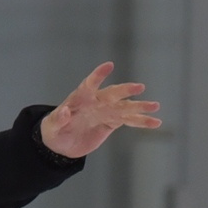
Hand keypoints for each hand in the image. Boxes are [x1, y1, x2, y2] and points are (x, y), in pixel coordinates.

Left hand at [38, 62, 160, 159]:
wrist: (61, 142)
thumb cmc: (54, 130)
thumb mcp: (52, 127)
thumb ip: (58, 119)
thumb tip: (64, 112)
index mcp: (80, 97)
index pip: (90, 84)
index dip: (98, 75)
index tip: (109, 65)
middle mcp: (96, 101)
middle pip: (112, 94)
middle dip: (125, 90)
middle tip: (139, 87)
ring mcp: (106, 111)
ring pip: (125, 107)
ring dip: (140, 106)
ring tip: (155, 106)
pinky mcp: (112, 122)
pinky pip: (129, 120)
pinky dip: (142, 121)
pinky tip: (155, 122)